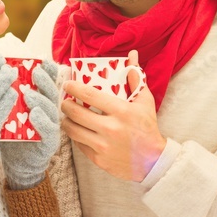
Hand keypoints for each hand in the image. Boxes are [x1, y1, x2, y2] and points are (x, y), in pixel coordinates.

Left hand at [0, 60, 61, 189]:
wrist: (19, 163)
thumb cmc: (14, 134)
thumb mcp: (11, 111)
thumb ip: (11, 96)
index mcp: (42, 102)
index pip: (48, 84)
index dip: (48, 72)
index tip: (42, 60)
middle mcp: (50, 112)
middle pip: (51, 93)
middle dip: (45, 81)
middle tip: (35, 71)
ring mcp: (52, 127)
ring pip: (51, 110)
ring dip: (40, 100)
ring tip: (28, 93)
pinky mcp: (50, 142)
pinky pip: (49, 130)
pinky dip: (42, 121)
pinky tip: (34, 114)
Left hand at [61, 50, 165, 181]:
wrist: (153, 162)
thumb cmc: (147, 128)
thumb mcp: (145, 101)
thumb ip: (135, 77)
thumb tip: (132, 54)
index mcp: (121, 111)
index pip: (89, 95)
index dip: (73, 88)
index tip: (67, 85)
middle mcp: (110, 128)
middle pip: (76, 113)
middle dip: (65, 105)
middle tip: (64, 101)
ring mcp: (103, 146)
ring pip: (73, 130)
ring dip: (66, 121)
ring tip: (67, 116)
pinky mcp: (98, 159)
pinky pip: (79, 145)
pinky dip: (75, 136)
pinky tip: (77, 130)